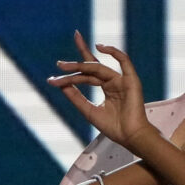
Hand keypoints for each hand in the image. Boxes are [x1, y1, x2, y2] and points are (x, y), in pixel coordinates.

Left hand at [49, 33, 160, 151]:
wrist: (131, 137)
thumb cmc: (114, 128)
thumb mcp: (89, 111)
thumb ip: (76, 97)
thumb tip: (62, 85)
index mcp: (106, 87)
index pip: (86, 75)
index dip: (70, 75)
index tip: (53, 80)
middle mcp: (113, 81)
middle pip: (91, 67)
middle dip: (75, 64)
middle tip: (59, 64)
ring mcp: (121, 79)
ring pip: (99, 68)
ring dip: (82, 65)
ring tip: (66, 67)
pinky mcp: (131, 80)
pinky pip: (124, 60)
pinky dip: (113, 52)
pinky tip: (99, 47)